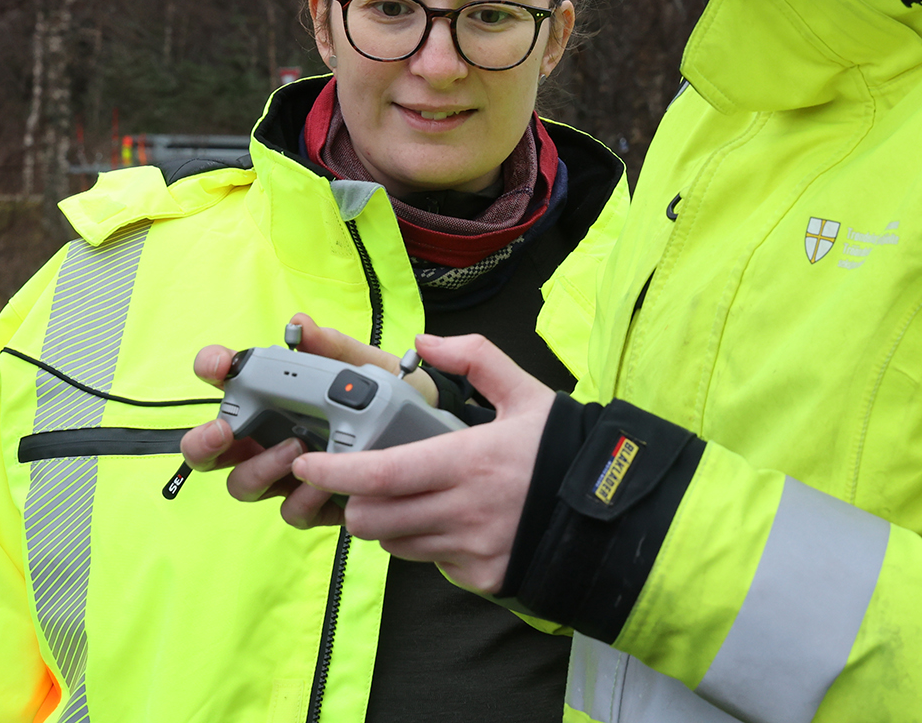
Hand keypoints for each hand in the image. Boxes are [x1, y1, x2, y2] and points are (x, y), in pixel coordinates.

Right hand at [177, 313, 437, 525]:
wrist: (431, 431)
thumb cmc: (389, 395)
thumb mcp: (367, 365)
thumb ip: (332, 348)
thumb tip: (301, 326)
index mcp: (273, 393)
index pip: (226, 379)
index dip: (213, 369)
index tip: (218, 365)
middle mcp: (268, 435)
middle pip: (212, 447)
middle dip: (204, 441)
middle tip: (223, 429)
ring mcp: (287, 473)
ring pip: (244, 483)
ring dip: (261, 468)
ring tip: (294, 448)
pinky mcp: (314, 503)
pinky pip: (291, 510)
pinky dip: (301, 498)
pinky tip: (321, 483)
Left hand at [290, 333, 553, 594]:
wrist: (613, 511)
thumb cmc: (565, 449)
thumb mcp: (527, 392)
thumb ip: (475, 357)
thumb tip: (424, 342)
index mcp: (469, 461)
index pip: (382, 474)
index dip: (335, 471)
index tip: (308, 461)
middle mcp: (465, 511)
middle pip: (374, 520)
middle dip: (356, 502)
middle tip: (365, 483)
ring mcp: (473, 550)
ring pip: (396, 545)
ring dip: (390, 524)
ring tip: (413, 499)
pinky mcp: (482, 578)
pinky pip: (432, 563)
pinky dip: (428, 544)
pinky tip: (452, 521)